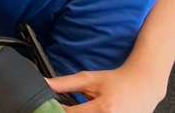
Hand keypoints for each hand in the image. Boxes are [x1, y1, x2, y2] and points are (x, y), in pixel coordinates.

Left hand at [47, 65, 164, 112]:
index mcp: (104, 109)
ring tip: (82, 107)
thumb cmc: (116, 82)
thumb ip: (65, 83)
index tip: (50, 106)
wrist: (143, 86)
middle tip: (65, 107)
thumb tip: (44, 83)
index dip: (57, 110)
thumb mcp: (89, 78)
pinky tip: (87, 111)